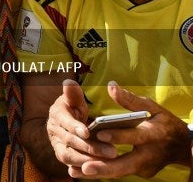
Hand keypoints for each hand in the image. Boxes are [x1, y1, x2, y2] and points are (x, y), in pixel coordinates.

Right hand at [46, 80, 116, 175]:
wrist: (67, 121)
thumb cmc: (73, 108)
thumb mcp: (74, 99)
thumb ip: (73, 94)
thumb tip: (68, 82)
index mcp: (56, 114)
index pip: (64, 122)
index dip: (75, 127)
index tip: (87, 132)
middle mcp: (53, 131)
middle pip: (70, 141)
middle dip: (90, 147)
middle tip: (112, 151)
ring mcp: (56, 145)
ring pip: (69, 156)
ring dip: (88, 160)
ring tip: (108, 161)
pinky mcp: (63, 156)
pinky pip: (72, 165)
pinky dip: (84, 168)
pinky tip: (100, 169)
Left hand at [72, 82, 189, 178]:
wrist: (183, 146)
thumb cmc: (164, 122)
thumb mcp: (152, 107)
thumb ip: (131, 100)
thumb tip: (111, 86)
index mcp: (153, 134)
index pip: (135, 136)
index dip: (118, 136)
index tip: (99, 134)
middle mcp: (149, 154)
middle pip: (126, 163)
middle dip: (105, 167)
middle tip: (85, 167)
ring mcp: (146, 166)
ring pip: (120, 171)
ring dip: (99, 172)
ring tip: (76, 172)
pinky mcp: (142, 172)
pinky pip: (121, 171)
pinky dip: (104, 171)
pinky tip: (84, 171)